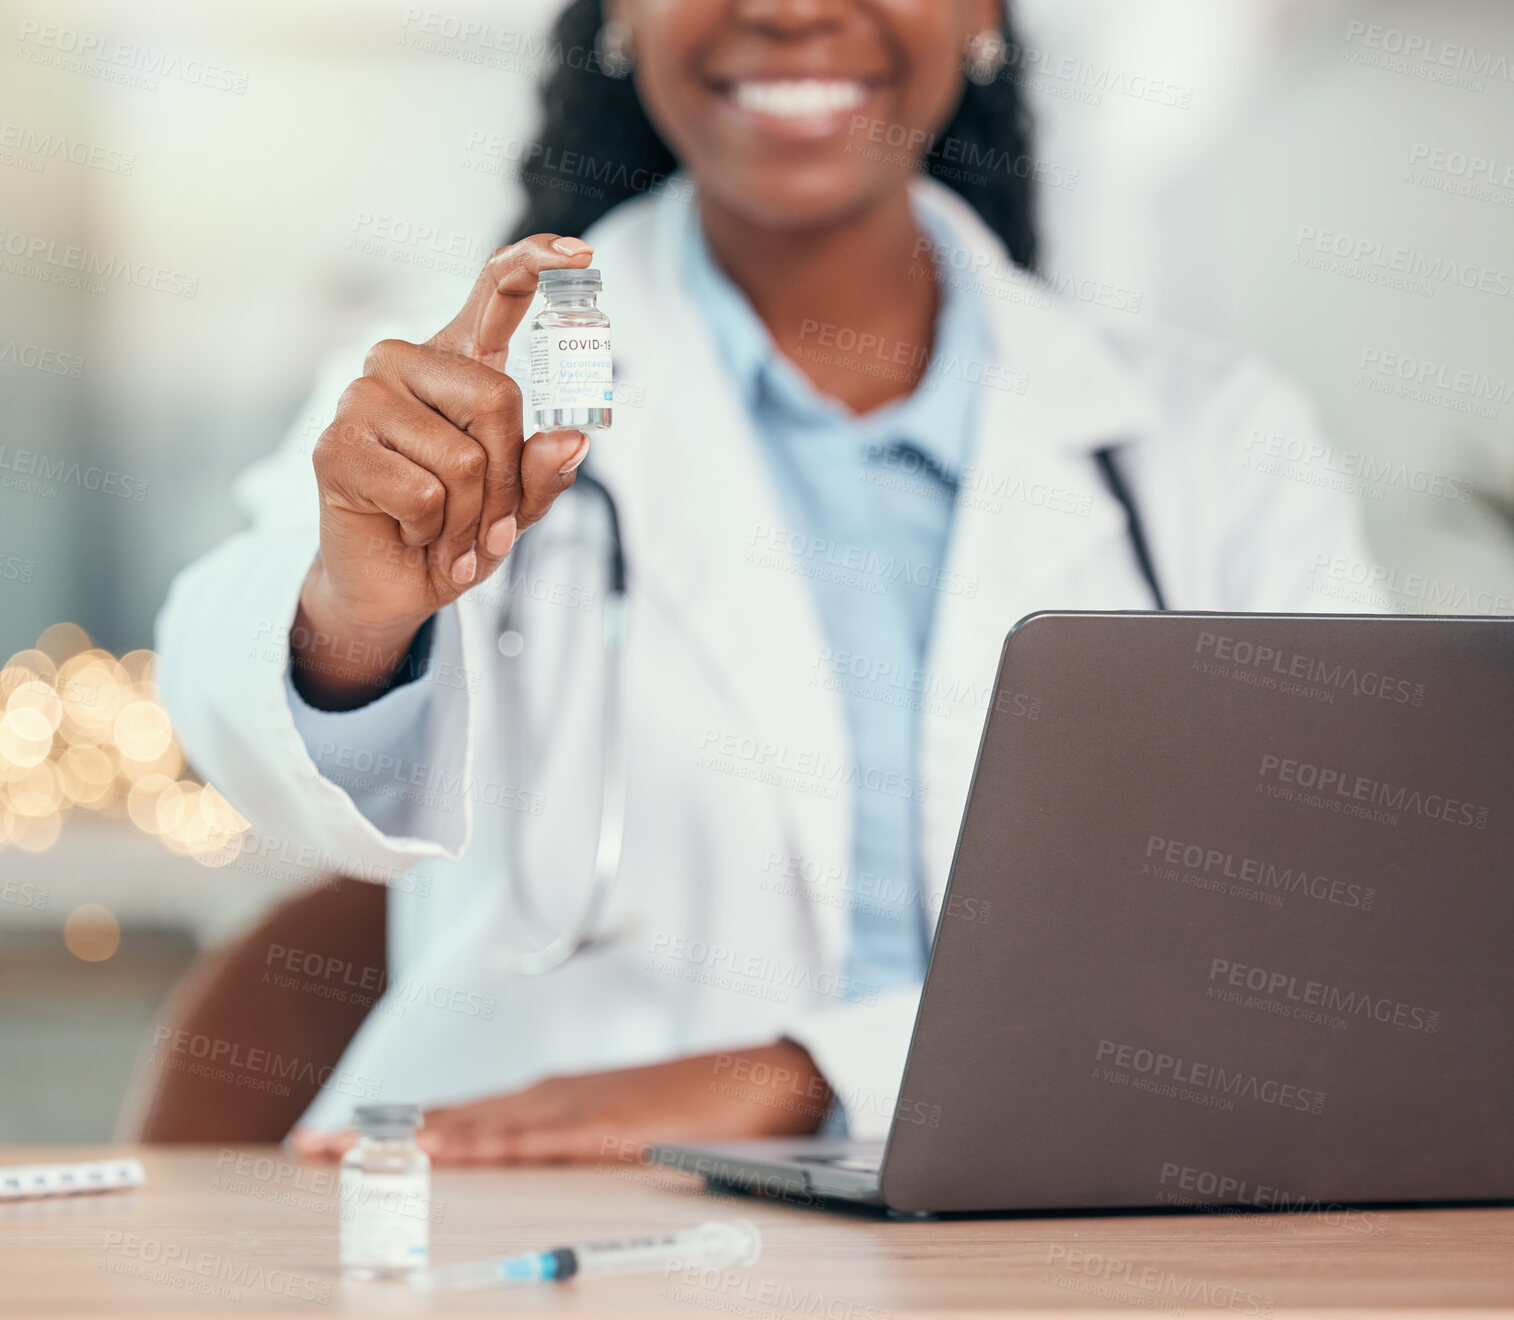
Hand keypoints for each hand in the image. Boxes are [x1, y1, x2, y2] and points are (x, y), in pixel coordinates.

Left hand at [287, 1040, 832, 1164]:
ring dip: (408, 1136)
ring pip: (477, 1124)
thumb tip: (523, 1157)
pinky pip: (533, 1139)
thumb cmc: (696, 1103)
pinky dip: (482, 1143)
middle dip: (378, 1131)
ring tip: (348, 1150)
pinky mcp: (608, 1126)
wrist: (769, 1078)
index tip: (331, 1140)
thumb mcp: (618, 1124)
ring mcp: (577, 1107)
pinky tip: (443, 1149)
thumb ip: (569, 1137)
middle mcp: (551, 1097)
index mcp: (550, 1100)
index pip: (456, 1116)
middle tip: (309, 1146)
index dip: (392, 1128)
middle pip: (449, 1116)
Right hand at [292, 233, 596, 708]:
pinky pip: (424, 493)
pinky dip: (435, 534)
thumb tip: (572, 440)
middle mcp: (406, 363)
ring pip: (464, 457)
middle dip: (508, 483)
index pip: (496, 292)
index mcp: (458, 363)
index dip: (536, 264)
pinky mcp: (336, 445)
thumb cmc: (456, 533)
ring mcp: (364, 397)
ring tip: (447, 537)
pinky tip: (410, 534)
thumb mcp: (517, 508)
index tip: (583, 254)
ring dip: (471, 520)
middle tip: (491, 530)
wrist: (393, 586)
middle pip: (498, 400)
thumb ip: (544, 473)